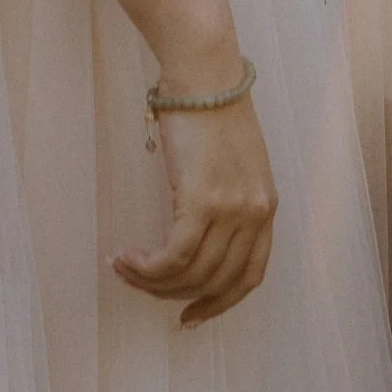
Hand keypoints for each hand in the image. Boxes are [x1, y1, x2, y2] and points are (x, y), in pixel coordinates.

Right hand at [114, 93, 276, 325]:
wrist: (203, 75)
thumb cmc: (209, 108)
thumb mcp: (232, 162)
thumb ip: (225, 199)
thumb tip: (193, 235)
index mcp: (266, 206)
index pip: (250, 276)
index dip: (219, 302)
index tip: (191, 316)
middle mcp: (255, 213)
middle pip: (217, 280)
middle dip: (176, 295)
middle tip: (143, 288)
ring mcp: (232, 210)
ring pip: (192, 272)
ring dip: (153, 281)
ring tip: (126, 269)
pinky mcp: (204, 202)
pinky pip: (175, 256)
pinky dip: (148, 267)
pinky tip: (127, 259)